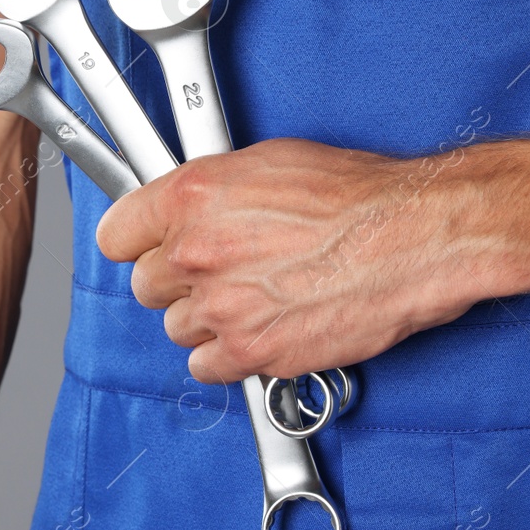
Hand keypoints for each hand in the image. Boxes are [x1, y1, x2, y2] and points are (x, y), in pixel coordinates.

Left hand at [95, 137, 518, 382]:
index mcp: (191, 198)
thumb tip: (191, 207)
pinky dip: (228, 356)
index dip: (137, 241)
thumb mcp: (267, 163)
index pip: (116, 235)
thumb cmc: (358, 195)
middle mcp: (196, 253)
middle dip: (177, 281)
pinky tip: (259, 330)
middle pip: (145, 286)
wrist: (413, 236)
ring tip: (253, 299)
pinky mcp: (252, 352)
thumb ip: (212, 192)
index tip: (149, 247)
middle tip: (218, 272)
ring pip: (177, 328)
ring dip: (207, 318)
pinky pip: (206, 367)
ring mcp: (221, 307)